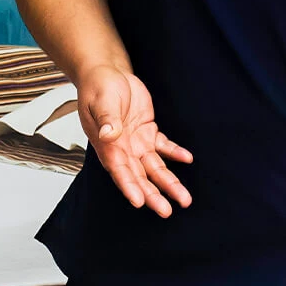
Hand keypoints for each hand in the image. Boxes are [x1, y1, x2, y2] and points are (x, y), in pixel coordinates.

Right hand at [76, 65, 192, 217]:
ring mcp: (136, 143)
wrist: (107, 74)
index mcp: (107, 145)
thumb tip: (108, 134)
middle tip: (166, 210)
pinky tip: (187, 159)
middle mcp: (122, 149)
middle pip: (139, 177)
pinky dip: (175, 153)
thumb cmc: (99, 87)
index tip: (139, 202)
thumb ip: (107, 118)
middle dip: (152, 194)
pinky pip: (164, 147)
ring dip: (168, 183)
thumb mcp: (101, 100)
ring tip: (184, 199)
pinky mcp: (148, 133)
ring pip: (154, 168)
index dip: (129, 186)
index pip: (119, 170)